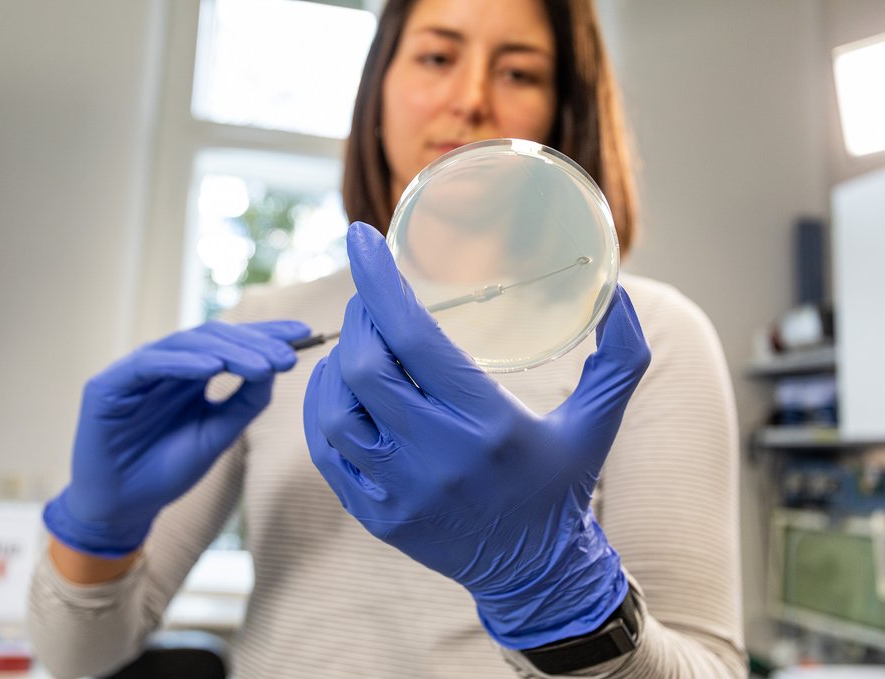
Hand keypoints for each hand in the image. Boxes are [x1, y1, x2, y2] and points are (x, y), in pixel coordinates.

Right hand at [45, 320, 309, 557]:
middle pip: (213, 338)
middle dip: (254, 343)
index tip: (304, 335)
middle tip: (288, 356)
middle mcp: (164, 364)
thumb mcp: (218, 434)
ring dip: (227, 351)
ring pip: (185, 345)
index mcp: (190, 372)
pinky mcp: (108, 386)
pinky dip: (182, 363)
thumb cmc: (168, 469)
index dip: (266, 335)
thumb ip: (245, 402)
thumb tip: (276, 366)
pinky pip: (149, 365)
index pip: (231, 342)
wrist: (125, 508)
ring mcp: (136, 371)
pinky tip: (213, 367)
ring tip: (262, 364)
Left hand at [303, 222, 649, 648]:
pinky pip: (327, 449)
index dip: (380, 282)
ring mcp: (399, 492)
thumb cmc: (562, 486)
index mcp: (488, 426)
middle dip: (360, 319)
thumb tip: (616, 292)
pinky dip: (325, 407)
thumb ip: (619, 355)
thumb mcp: (599, 421)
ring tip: (361, 342)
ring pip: (336, 409)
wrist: (534, 575)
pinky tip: (344, 386)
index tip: (361, 237)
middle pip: (365, 369)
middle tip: (373, 299)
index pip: (415, 339)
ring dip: (338, 363)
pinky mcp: (374, 515)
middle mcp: (437, 459)